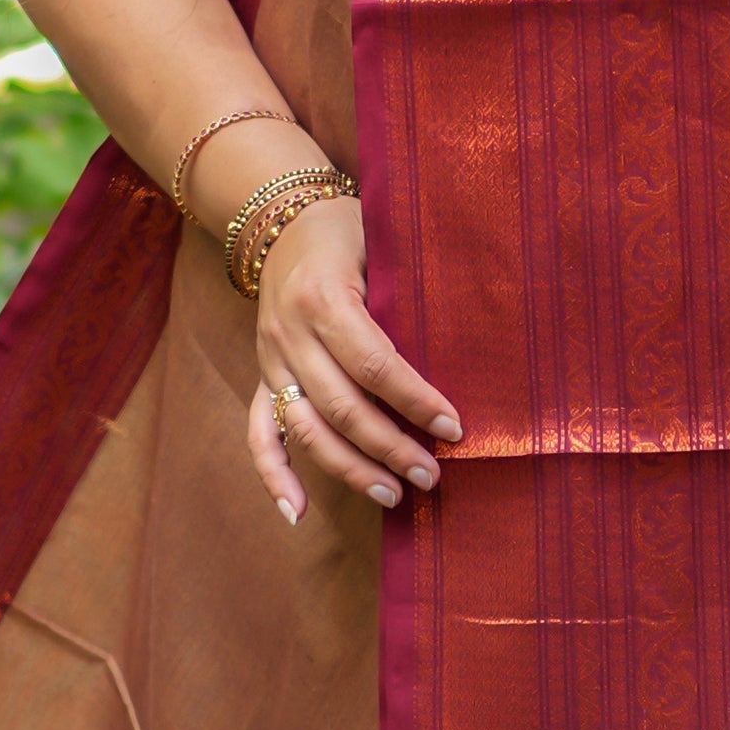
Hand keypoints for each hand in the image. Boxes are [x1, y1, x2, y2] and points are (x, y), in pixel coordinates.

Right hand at [247, 196, 461, 523]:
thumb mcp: (380, 245)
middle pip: (342, 406)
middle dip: (390, 447)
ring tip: (393, 494)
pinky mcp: (260, 374)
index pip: (374, 363)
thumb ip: (407, 291)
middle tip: (432, 475)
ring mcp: (270, 358)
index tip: (454, 427)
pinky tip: (297, 512)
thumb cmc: (346, 231)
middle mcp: (290, 333)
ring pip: (307, 428)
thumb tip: (470, 342)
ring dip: (349, 469)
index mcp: (324, 298)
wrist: (277, 217)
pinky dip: (274, 475)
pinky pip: (259, 432)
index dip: (415, 401)